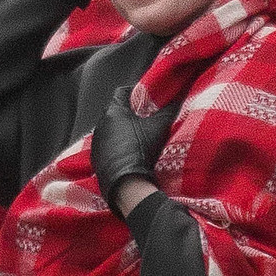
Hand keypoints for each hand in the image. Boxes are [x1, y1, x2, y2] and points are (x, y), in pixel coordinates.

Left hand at [90, 87, 173, 212]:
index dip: (135, 93)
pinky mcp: (96, 159)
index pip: (121, 92)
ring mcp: (97, 143)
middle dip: (131, 113)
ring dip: (123, 130)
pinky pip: (107, 146)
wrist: (127, 183)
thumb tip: (179, 97)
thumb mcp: (159, 127)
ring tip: (139, 136)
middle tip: (146, 117)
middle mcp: (101, 125)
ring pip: (111, 129)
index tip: (147, 98)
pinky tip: (130, 153)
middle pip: (116, 111)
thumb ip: (169, 109)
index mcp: (113, 112)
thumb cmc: (141, 150)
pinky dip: (117, 146)